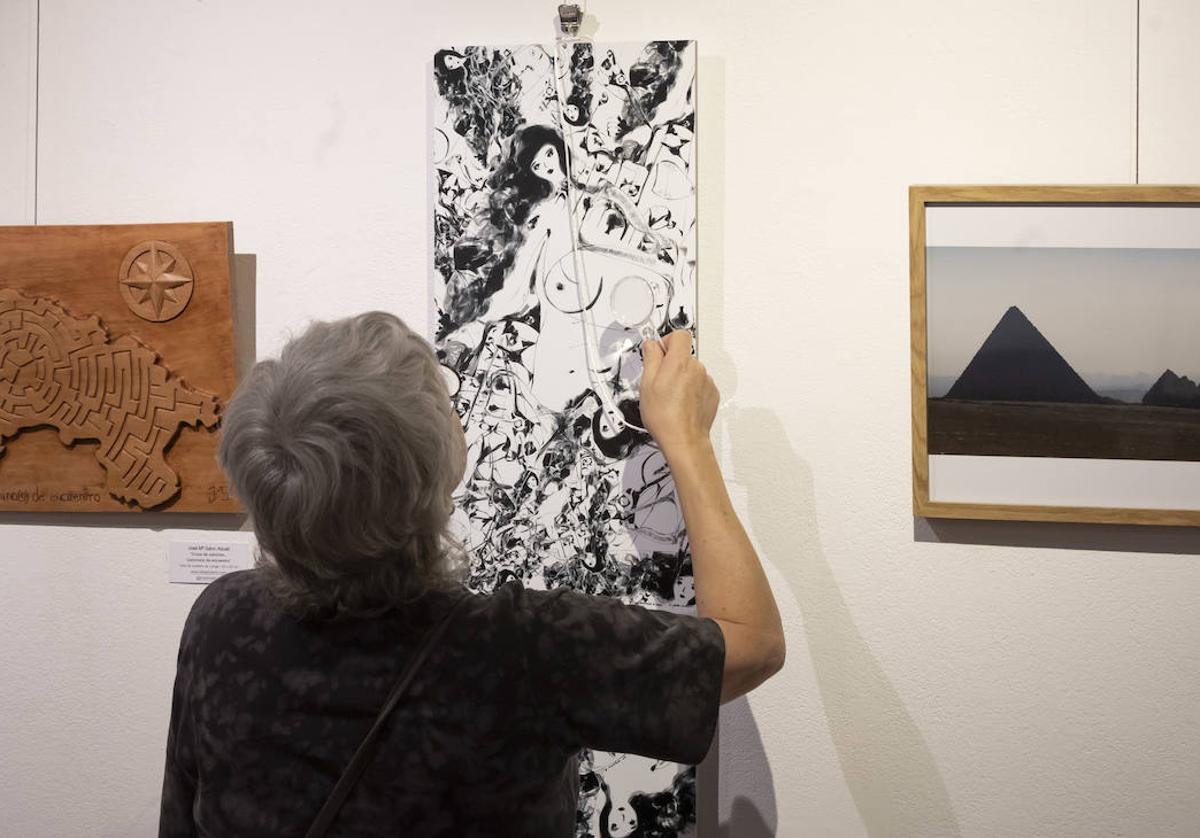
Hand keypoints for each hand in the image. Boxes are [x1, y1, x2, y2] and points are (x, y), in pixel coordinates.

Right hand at [640, 330, 718, 457]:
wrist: (684, 440)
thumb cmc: (664, 416)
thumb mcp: (646, 384)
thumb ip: (651, 358)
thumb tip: (652, 345)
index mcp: (679, 362)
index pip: (679, 335)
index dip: (667, 342)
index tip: (659, 353)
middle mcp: (697, 368)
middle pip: (684, 355)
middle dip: (671, 364)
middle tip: (659, 383)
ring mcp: (707, 381)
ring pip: (691, 371)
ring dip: (681, 378)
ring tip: (670, 398)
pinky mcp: (712, 394)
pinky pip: (700, 384)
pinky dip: (691, 390)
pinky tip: (681, 404)